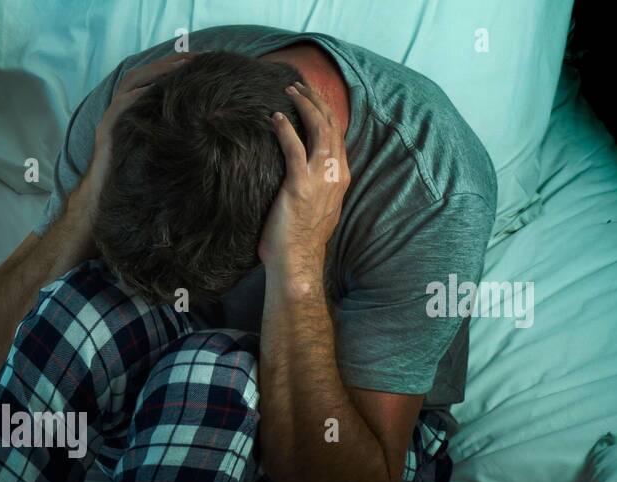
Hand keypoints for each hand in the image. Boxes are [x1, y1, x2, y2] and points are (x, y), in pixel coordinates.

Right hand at [78, 52, 197, 214]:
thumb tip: (205, 126)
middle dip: (166, 63)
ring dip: (153, 73)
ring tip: (176, 67)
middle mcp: (121, 110)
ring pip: (129, 85)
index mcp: (133, 111)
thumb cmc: (133, 177)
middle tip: (192, 58)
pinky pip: (117, 109)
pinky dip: (132, 98)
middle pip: (141, 75)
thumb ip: (170, 132)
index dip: (173, 67)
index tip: (200, 61)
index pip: (152, 79)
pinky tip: (147, 92)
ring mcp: (111, 119)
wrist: (104, 199)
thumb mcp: (157, 150)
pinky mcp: (105, 133)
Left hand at [258, 81, 349, 294]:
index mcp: (341, 177)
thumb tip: (299, 172)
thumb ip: (314, 185)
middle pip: (330, 125)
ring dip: (304, 105)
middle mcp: (335, 173)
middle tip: (299, 85)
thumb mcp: (315, 206)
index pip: (337, 135)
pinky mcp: (299, 185)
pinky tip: (275, 118)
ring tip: (289, 91)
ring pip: (318, 129)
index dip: (327, 111)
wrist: (297, 262)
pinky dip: (286, 129)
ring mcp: (320, 178)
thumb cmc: (299, 239)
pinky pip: (294, 147)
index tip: (313, 97)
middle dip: (316, 100)